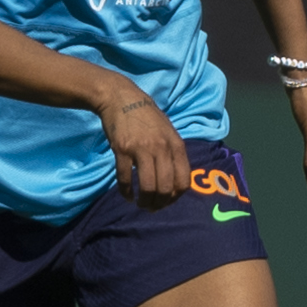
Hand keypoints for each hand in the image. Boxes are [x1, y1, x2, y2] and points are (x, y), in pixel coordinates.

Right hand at [104, 89, 190, 208]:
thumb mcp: (168, 132)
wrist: (122, 98)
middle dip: (159, 204)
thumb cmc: (147, 117)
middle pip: (165, 188)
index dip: (176, 198)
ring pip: (148, 187)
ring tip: (140, 204)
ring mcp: (141, 149)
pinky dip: (126, 192)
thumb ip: (174, 154)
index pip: (183, 181)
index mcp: (176, 146)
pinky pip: (126, 178)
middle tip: (152, 207)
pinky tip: (127, 195)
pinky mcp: (122, 150)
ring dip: (144, 201)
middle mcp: (162, 149)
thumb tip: (175, 182)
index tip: (167, 201)